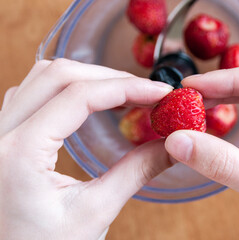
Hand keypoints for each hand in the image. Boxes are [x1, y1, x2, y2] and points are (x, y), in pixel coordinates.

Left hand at [0, 59, 172, 239]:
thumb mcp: (95, 212)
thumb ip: (136, 172)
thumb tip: (171, 146)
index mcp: (19, 153)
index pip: (79, 97)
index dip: (126, 88)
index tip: (159, 92)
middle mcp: (0, 134)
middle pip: (58, 75)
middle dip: (109, 78)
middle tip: (145, 92)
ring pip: (43, 77)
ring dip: (88, 78)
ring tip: (124, 94)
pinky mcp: (5, 135)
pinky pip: (33, 92)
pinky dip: (67, 88)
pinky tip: (90, 101)